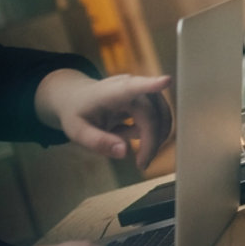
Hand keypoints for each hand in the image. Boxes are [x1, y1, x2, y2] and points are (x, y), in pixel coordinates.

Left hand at [35, 71, 173, 169]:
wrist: (79, 97)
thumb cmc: (78, 113)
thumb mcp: (77, 132)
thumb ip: (98, 142)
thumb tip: (124, 152)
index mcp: (110, 93)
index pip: (132, 88)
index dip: (151, 85)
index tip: (166, 81)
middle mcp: (132, 87)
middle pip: (153, 116)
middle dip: (152, 142)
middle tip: (142, 164)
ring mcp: (144, 91)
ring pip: (162, 117)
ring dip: (154, 138)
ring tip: (132, 148)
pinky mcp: (152, 97)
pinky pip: (160, 118)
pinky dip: (151, 133)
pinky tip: (130, 133)